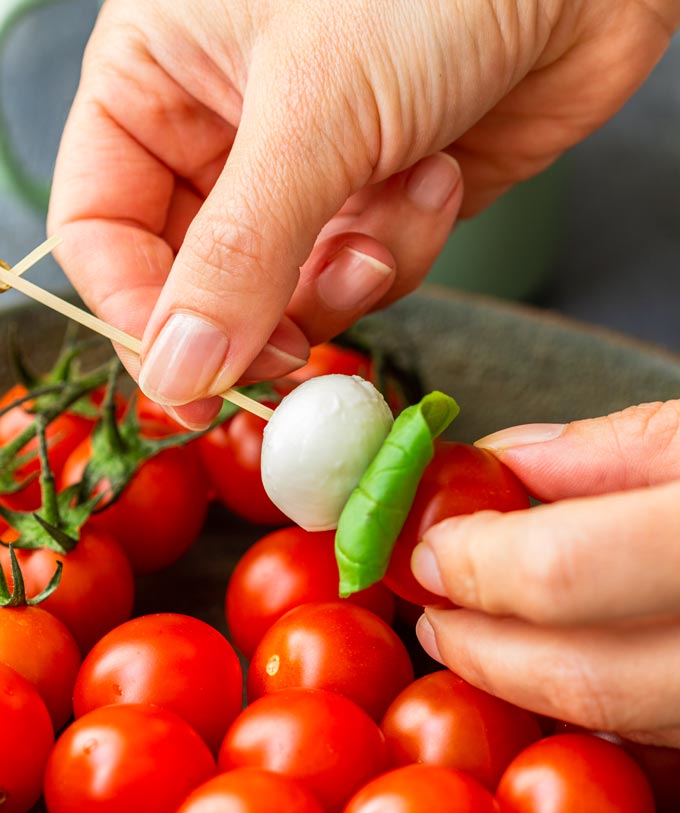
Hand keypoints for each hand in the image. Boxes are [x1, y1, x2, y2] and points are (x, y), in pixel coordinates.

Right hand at [47, 0, 677, 426]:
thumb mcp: (312, 111)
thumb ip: (238, 253)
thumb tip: (177, 369)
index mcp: (158, 77)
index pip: (101, 227)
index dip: (138, 312)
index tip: (188, 377)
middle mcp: (222, 130)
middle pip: (196, 279)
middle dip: (257, 318)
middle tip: (295, 350)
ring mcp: (304, 172)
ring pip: (287, 293)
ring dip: (346, 278)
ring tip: (398, 205)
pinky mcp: (377, 199)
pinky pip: (364, 275)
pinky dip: (404, 249)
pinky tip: (438, 177)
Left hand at [413, 401, 679, 747]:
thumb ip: (606, 453)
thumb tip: (504, 463)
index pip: (557, 572)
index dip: (475, 564)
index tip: (431, 549)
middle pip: (579, 678)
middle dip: (481, 648)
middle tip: (434, 615)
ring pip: (616, 725)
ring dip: (533, 683)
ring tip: (484, 638)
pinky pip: (653, 736)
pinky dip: (599, 702)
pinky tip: (568, 661)